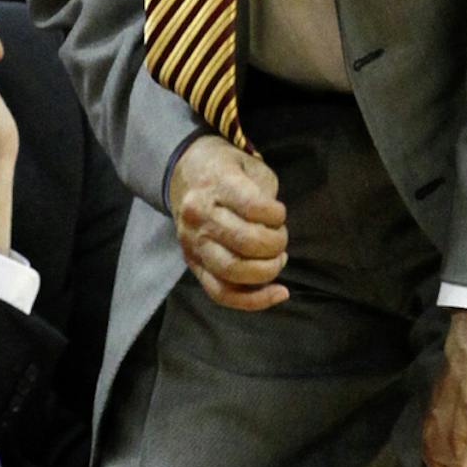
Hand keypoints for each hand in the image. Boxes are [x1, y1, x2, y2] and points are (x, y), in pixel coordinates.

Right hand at [167, 133, 288, 311]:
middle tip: (280, 238)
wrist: (185, 173)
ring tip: (277, 259)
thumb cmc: (227, 170)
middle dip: (276, 245)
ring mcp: (193, 243)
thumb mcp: (251, 166)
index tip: (279, 213)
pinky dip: (254, 300)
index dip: (277, 215)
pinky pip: (222, 293)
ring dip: (267, 271)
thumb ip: (265, 195)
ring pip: (234, 272)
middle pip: (246, 243)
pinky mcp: (193, 264)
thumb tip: (274, 232)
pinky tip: (278, 293)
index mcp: (216, 185)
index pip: (255, 208)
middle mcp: (199, 216)